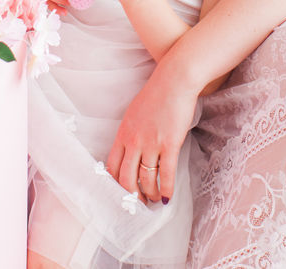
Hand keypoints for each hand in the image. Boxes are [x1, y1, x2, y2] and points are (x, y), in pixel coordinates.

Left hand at [105, 61, 197, 203]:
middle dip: (131, 196)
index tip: (120, 193)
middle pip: (125, 178)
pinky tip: (167, 197)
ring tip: (153, 200)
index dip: (114, 184)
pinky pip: (166, 174)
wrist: (175, 81)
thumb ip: (130, 133)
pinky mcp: (169, 144)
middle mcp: (133, 141)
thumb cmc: (156, 95)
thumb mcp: (134, 113)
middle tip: (137, 204)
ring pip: (145, 179)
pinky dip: (166, 189)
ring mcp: (151, 143)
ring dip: (149, 194)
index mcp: (123, 134)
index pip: (111, 166)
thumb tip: (131, 150)